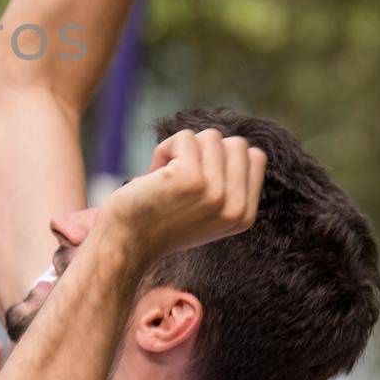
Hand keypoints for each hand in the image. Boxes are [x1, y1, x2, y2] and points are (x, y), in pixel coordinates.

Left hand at [100, 128, 265, 264]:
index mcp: (243, 215)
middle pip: (236, 144)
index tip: (196, 180)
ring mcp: (216, 192)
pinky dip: (164, 149)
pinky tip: (153, 176)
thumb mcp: (206, 210)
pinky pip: (185, 137)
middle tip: (179, 177)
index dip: (221, 158)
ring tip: (165, 178)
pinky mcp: (191, 178)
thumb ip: (227, 186)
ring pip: (212, 136)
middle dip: (204, 151)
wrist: (125, 243)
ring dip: (182, 150)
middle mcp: (235, 207)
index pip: (254, 157)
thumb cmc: (158, 220)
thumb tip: (236, 144)